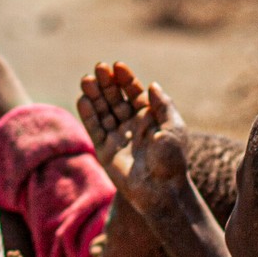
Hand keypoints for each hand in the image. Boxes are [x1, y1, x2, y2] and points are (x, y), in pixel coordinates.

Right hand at [77, 62, 190, 214]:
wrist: (161, 190)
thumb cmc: (172, 160)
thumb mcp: (174, 128)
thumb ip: (163, 106)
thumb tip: (152, 84)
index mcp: (150, 118)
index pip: (134, 93)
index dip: (126, 79)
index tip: (117, 66)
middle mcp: (132, 125)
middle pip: (116, 99)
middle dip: (107, 83)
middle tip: (98, 68)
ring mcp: (118, 137)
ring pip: (103, 111)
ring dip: (95, 95)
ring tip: (86, 79)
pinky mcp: (105, 150)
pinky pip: (94, 128)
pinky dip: (88, 114)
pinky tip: (83, 99)